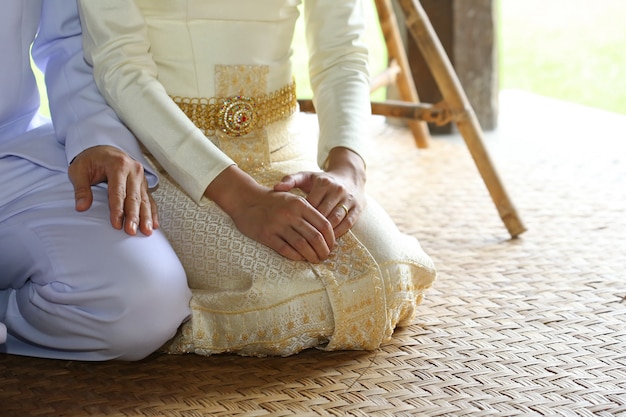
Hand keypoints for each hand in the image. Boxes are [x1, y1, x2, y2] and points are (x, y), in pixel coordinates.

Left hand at [68, 145, 157, 235]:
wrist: (104, 151)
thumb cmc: (90, 161)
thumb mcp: (78, 170)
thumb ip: (81, 189)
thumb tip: (81, 207)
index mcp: (118, 165)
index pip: (118, 191)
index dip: (117, 209)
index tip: (116, 224)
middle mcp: (133, 170)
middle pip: (134, 197)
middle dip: (133, 216)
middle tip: (131, 231)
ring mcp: (141, 177)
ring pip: (144, 200)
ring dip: (145, 217)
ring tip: (146, 231)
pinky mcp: (144, 184)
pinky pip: (149, 200)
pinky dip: (152, 213)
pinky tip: (154, 224)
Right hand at [205, 166, 334, 262]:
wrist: (245, 199)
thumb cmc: (272, 200)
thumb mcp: (292, 199)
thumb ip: (308, 211)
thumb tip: (326, 230)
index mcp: (300, 204)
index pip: (324, 224)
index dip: (331, 238)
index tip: (331, 246)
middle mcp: (291, 214)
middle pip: (315, 237)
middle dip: (324, 250)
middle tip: (325, 256)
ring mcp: (278, 225)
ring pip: (302, 245)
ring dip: (311, 256)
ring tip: (315, 260)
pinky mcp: (266, 235)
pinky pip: (286, 249)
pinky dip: (296, 256)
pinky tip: (300, 258)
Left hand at [274, 147, 366, 237]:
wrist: (350, 176)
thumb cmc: (321, 180)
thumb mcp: (306, 177)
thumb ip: (290, 180)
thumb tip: (275, 187)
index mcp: (323, 183)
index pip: (310, 205)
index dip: (302, 218)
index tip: (293, 228)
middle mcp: (337, 190)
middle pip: (323, 214)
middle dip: (312, 228)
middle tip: (303, 240)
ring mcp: (349, 199)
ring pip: (336, 219)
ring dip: (326, 233)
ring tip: (316, 243)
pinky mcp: (358, 207)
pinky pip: (348, 223)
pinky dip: (339, 232)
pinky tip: (330, 240)